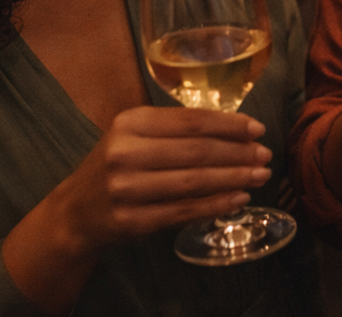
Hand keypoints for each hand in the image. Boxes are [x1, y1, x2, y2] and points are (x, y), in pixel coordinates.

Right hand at [48, 105, 272, 253]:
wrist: (76, 211)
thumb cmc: (118, 165)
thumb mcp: (136, 136)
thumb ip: (177, 129)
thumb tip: (238, 129)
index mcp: (130, 123)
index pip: (191, 120)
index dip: (230, 125)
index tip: (258, 129)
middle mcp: (125, 153)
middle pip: (197, 151)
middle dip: (238, 153)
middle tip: (265, 155)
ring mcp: (126, 189)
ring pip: (194, 182)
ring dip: (234, 179)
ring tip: (259, 175)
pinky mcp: (130, 221)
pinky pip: (184, 211)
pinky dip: (216, 204)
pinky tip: (238, 198)